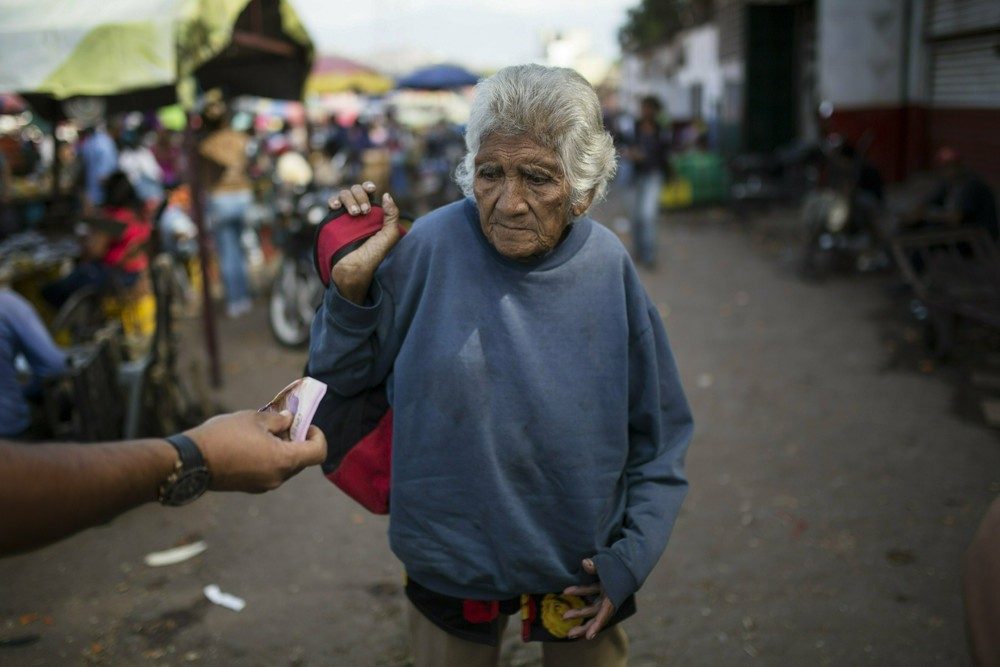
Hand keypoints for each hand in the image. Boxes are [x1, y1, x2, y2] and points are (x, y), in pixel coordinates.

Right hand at [184, 410, 326, 492]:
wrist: (191, 460)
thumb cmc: (224, 435)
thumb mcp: (255, 419)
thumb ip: (279, 420)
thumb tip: (290, 420)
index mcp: (284, 460)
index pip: (318, 452)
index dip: (317, 435)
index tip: (305, 424)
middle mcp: (278, 477)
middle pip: (302, 460)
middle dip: (298, 440)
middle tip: (284, 423)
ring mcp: (264, 485)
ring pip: (285, 466)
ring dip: (283, 449)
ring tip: (264, 431)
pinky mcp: (250, 487)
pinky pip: (270, 472)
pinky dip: (270, 458)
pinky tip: (253, 444)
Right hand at [328, 181, 402, 303]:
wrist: (354, 269)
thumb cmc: (374, 255)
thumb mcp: (390, 235)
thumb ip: (392, 214)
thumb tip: (386, 194)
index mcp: (373, 214)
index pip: (368, 192)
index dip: (368, 187)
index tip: (372, 189)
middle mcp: (358, 212)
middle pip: (356, 190)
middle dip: (360, 196)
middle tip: (364, 212)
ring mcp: (344, 216)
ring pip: (343, 194)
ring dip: (349, 199)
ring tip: (354, 215)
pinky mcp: (332, 221)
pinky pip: (330, 204)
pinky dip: (332, 201)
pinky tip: (335, 207)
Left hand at [561, 558, 615, 639]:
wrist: (631, 560)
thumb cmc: (619, 565)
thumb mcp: (608, 565)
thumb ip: (595, 566)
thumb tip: (585, 563)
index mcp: (612, 598)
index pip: (604, 614)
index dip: (596, 626)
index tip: (589, 637)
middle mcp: (609, 600)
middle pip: (595, 616)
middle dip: (583, 626)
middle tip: (569, 634)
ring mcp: (606, 595)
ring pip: (591, 608)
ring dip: (579, 612)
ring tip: (565, 617)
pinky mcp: (603, 589)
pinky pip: (590, 593)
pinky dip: (580, 592)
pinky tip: (568, 592)